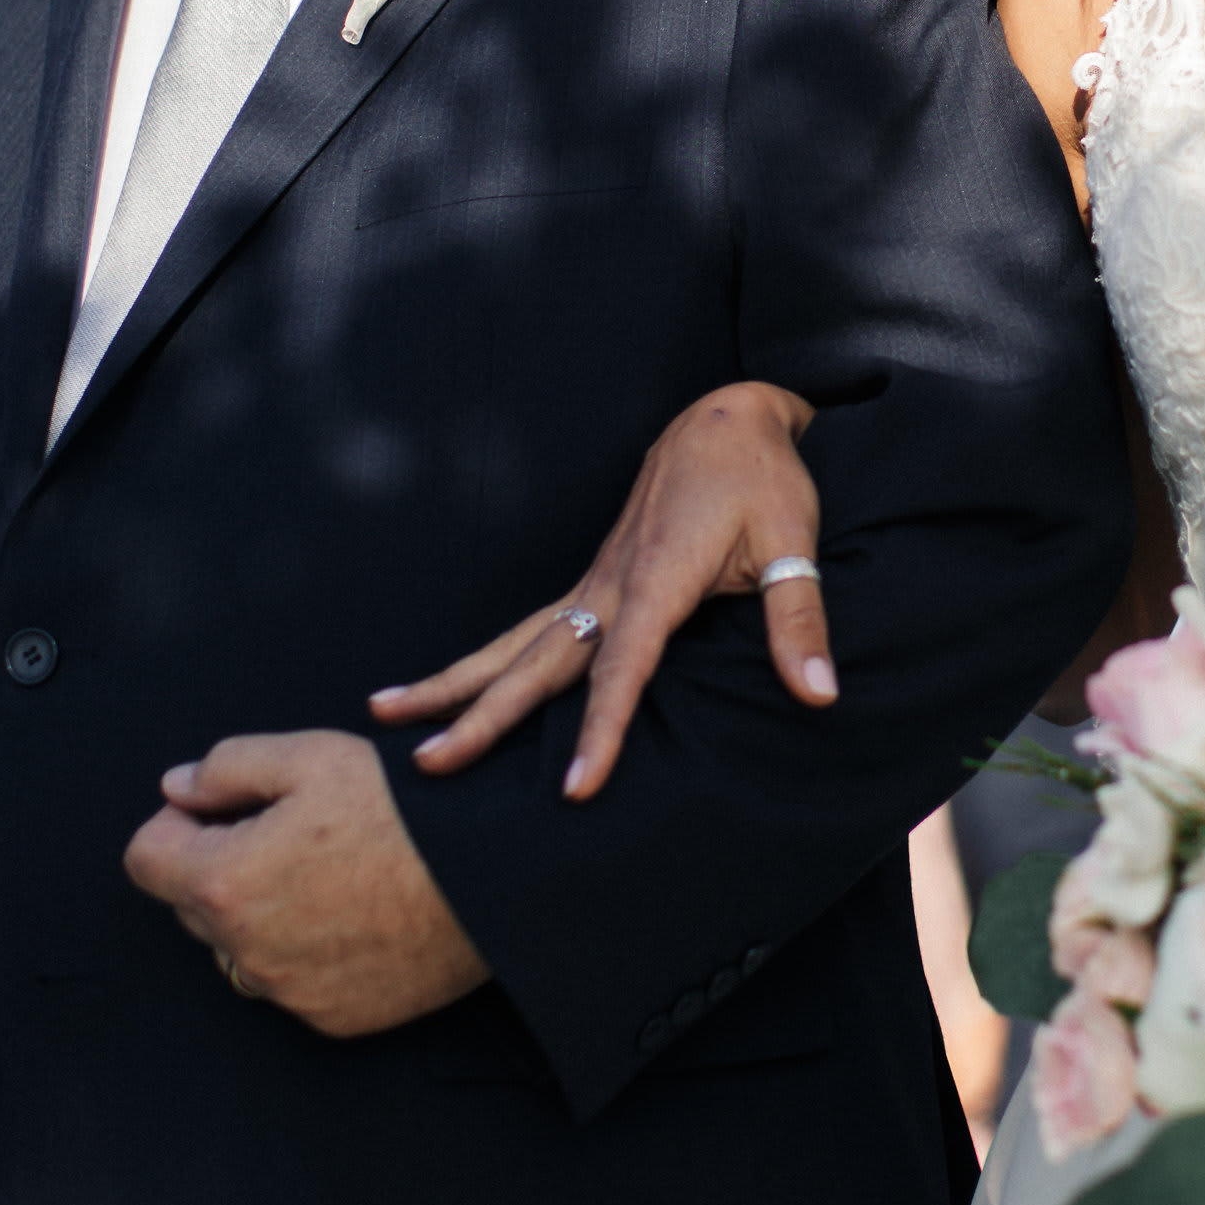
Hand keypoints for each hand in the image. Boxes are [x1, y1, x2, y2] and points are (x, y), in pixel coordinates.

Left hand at [125, 731, 489, 1037]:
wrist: (492, 876)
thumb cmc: (403, 809)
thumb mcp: (311, 756)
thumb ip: (225, 768)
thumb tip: (175, 791)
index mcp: (223, 881)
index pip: (144, 857)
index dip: (178, 822)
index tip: (225, 809)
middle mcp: (243, 951)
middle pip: (192, 905)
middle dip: (222, 867)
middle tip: (295, 834)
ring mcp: (287, 992)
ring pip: (240, 949)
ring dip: (262, 917)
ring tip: (332, 877)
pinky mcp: (331, 1018)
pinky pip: (291, 984)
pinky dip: (308, 954)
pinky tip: (358, 917)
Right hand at [369, 382, 825, 798]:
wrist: (725, 418)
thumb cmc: (762, 478)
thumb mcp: (793, 541)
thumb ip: (799, 620)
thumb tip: (820, 693)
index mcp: (656, 579)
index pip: (623, 669)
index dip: (601, 729)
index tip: (574, 786)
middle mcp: (610, 584)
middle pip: (536, 660)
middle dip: (481, 714)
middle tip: (427, 763)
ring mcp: (594, 582)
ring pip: (514, 642)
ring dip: (453, 682)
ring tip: (384, 714)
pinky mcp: (595, 581)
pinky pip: (529, 629)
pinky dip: (485, 660)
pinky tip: (446, 689)